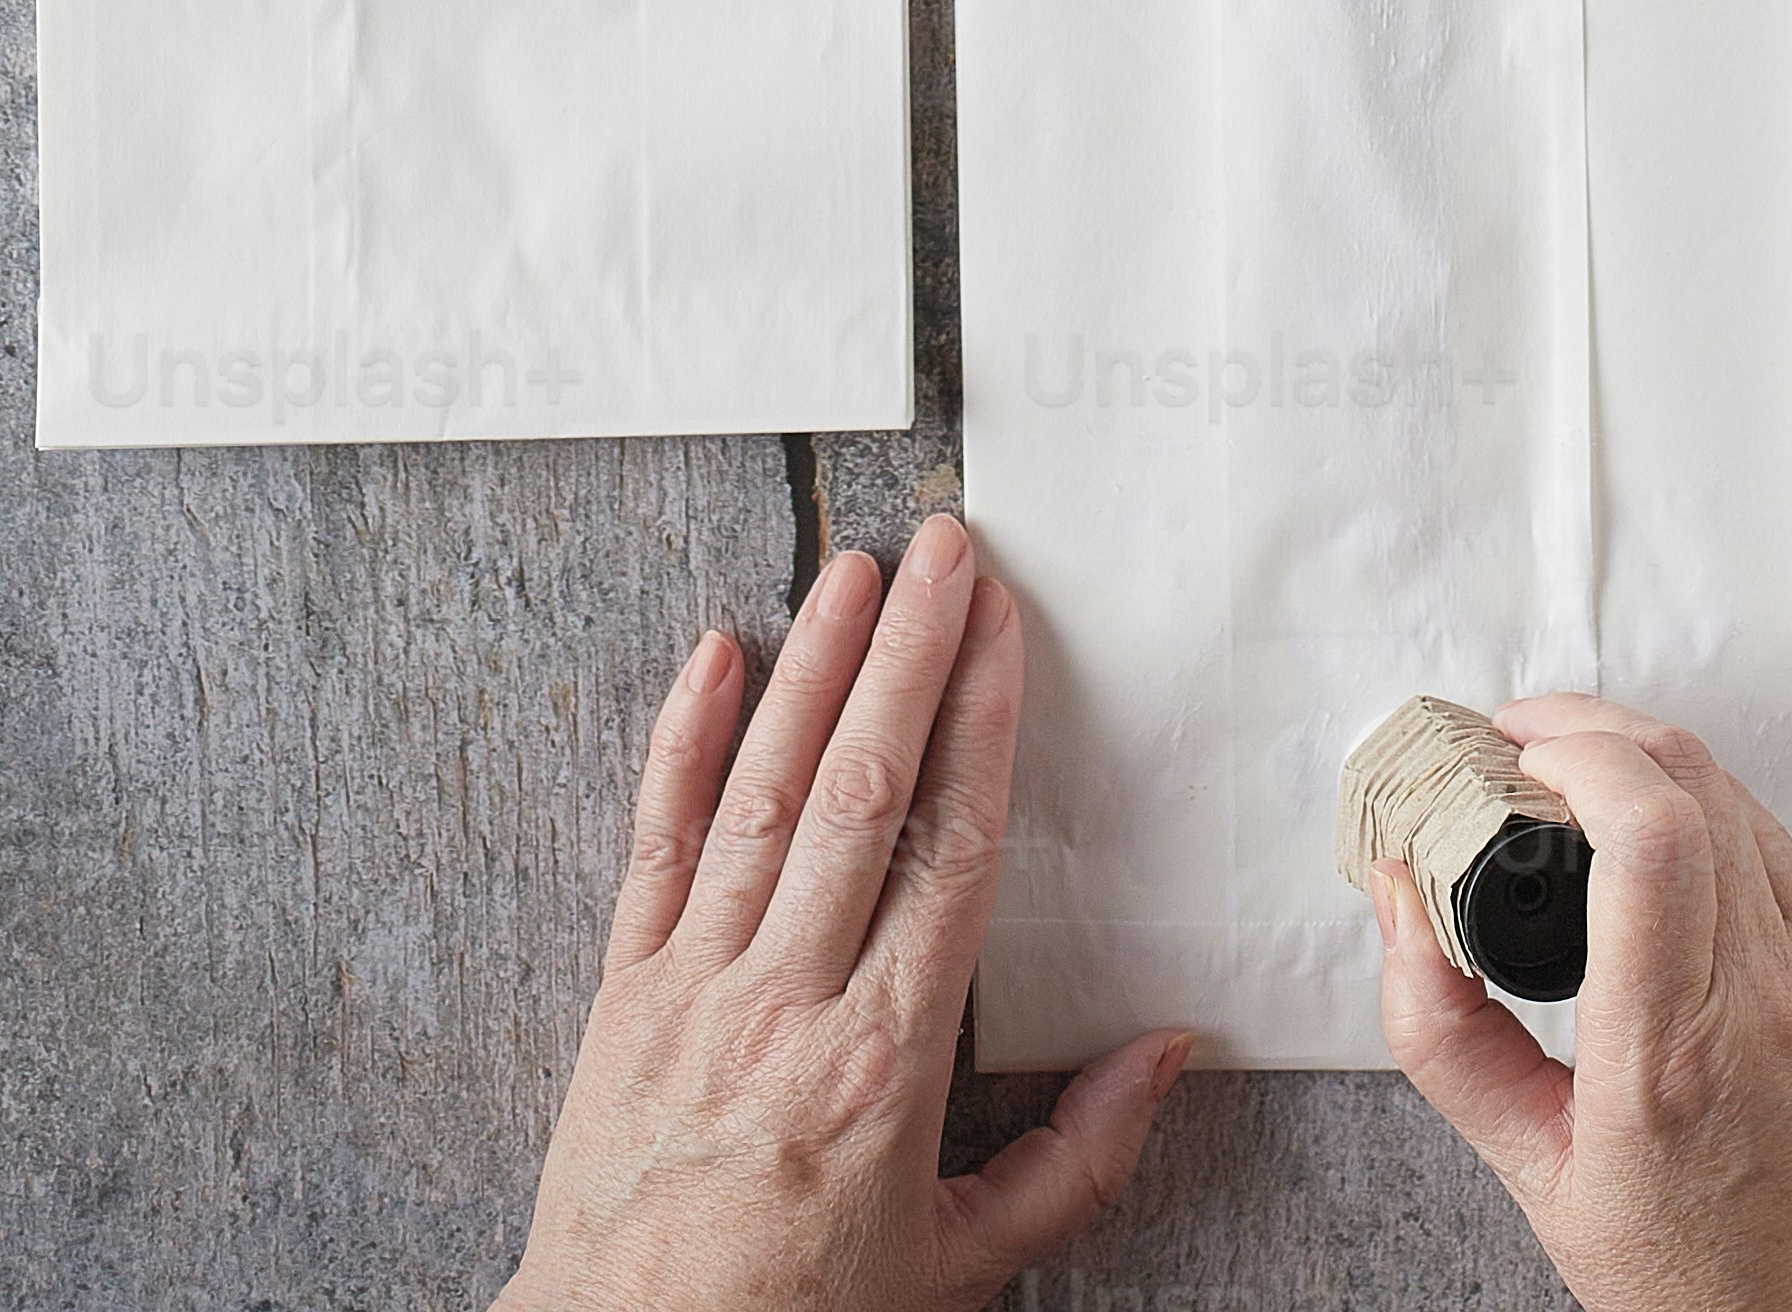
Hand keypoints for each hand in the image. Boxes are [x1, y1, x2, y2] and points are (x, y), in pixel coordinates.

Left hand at [501, 517, 1191, 1311]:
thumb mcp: (960, 1264)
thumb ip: (1076, 1159)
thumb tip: (1169, 1050)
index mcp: (885, 1063)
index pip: (950, 849)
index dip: (980, 724)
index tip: (1004, 631)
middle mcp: (790, 1004)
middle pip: (863, 792)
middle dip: (908, 656)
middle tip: (944, 551)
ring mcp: (697, 989)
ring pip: (764, 795)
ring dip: (813, 669)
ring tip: (854, 571)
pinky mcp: (622, 994)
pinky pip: (654, 845)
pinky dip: (682, 744)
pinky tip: (712, 656)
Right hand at [1375, 703, 1791, 1311]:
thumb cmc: (1701, 1288)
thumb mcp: (1540, 1180)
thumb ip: (1449, 1038)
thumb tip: (1400, 903)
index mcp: (1673, 1056)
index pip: (1649, 832)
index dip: (1576, 752)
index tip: (1512, 755)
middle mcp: (1768, 999)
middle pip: (1693, 779)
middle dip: (1593, 730)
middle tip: (1523, 747)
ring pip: (1742, 798)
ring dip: (1653, 762)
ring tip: (1579, 785)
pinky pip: (1781, 856)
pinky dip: (1710, 822)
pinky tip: (1661, 853)